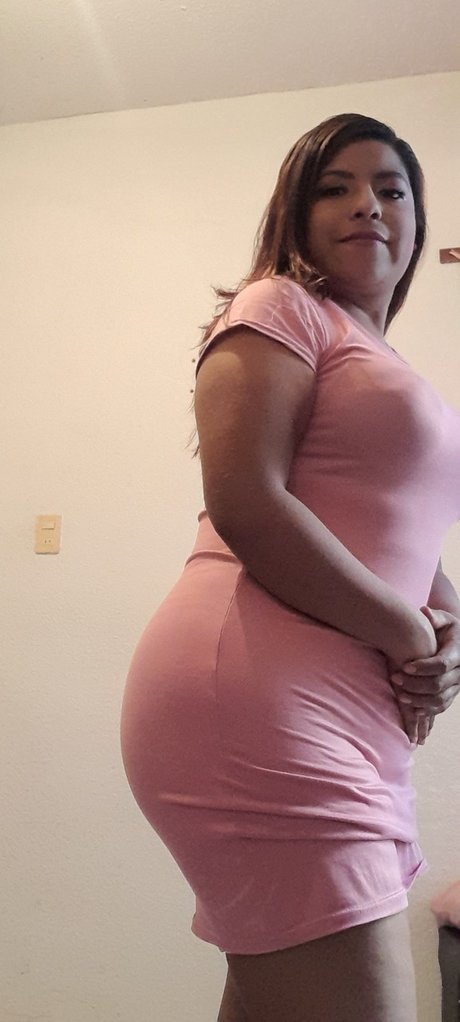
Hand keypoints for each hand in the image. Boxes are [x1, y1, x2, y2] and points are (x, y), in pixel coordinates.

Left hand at [390, 606, 459, 743]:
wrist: (456, 642)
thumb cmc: (446, 629)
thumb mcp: (444, 619)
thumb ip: (435, 617)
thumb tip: (424, 612)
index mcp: (457, 652)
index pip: (442, 664)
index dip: (423, 667)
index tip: (404, 666)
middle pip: (439, 684)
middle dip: (415, 684)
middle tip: (395, 678)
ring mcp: (457, 685)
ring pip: (440, 699)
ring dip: (419, 700)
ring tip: (400, 695)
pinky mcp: (452, 694)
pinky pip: (441, 706)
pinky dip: (427, 710)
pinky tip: (412, 709)